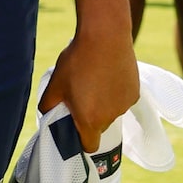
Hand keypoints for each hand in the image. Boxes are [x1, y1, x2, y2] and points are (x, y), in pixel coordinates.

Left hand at [39, 26, 139, 148]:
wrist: (105, 36)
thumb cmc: (77, 62)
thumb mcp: (55, 85)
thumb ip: (47, 107)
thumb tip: (47, 115)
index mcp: (90, 120)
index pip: (89, 146)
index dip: (80, 141)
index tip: (73, 128)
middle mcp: (111, 117)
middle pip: (99, 127)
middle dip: (89, 118)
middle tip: (79, 97)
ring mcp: (125, 105)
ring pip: (111, 112)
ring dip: (103, 104)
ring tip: (93, 81)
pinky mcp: (135, 92)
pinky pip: (122, 99)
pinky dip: (115, 93)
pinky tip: (106, 75)